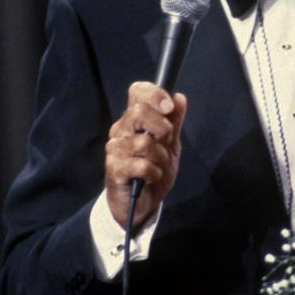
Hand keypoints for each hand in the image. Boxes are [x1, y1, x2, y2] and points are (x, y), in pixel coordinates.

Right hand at [105, 82, 186, 229]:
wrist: (143, 202)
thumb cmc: (154, 171)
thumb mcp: (171, 145)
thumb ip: (174, 122)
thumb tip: (179, 98)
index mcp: (134, 120)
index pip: (137, 92)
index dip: (154, 94)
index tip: (169, 108)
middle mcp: (122, 130)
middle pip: (139, 111)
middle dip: (162, 128)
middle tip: (166, 143)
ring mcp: (115, 148)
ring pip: (144, 142)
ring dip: (160, 157)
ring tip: (158, 166)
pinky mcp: (114, 168)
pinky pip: (142, 165)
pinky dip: (154, 173)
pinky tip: (151, 178)